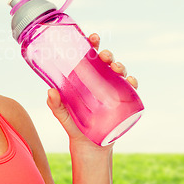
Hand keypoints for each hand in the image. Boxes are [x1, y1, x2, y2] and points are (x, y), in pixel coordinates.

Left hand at [46, 32, 138, 149]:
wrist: (89, 146)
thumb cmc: (74, 126)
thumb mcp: (62, 115)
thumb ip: (56, 105)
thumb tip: (50, 91)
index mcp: (84, 79)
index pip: (88, 58)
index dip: (91, 45)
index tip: (92, 37)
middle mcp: (99, 81)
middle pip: (105, 62)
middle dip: (107, 55)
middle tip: (104, 56)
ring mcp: (112, 91)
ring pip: (119, 72)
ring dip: (120, 66)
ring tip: (116, 68)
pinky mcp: (122, 102)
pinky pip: (131, 89)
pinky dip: (133, 82)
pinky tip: (131, 81)